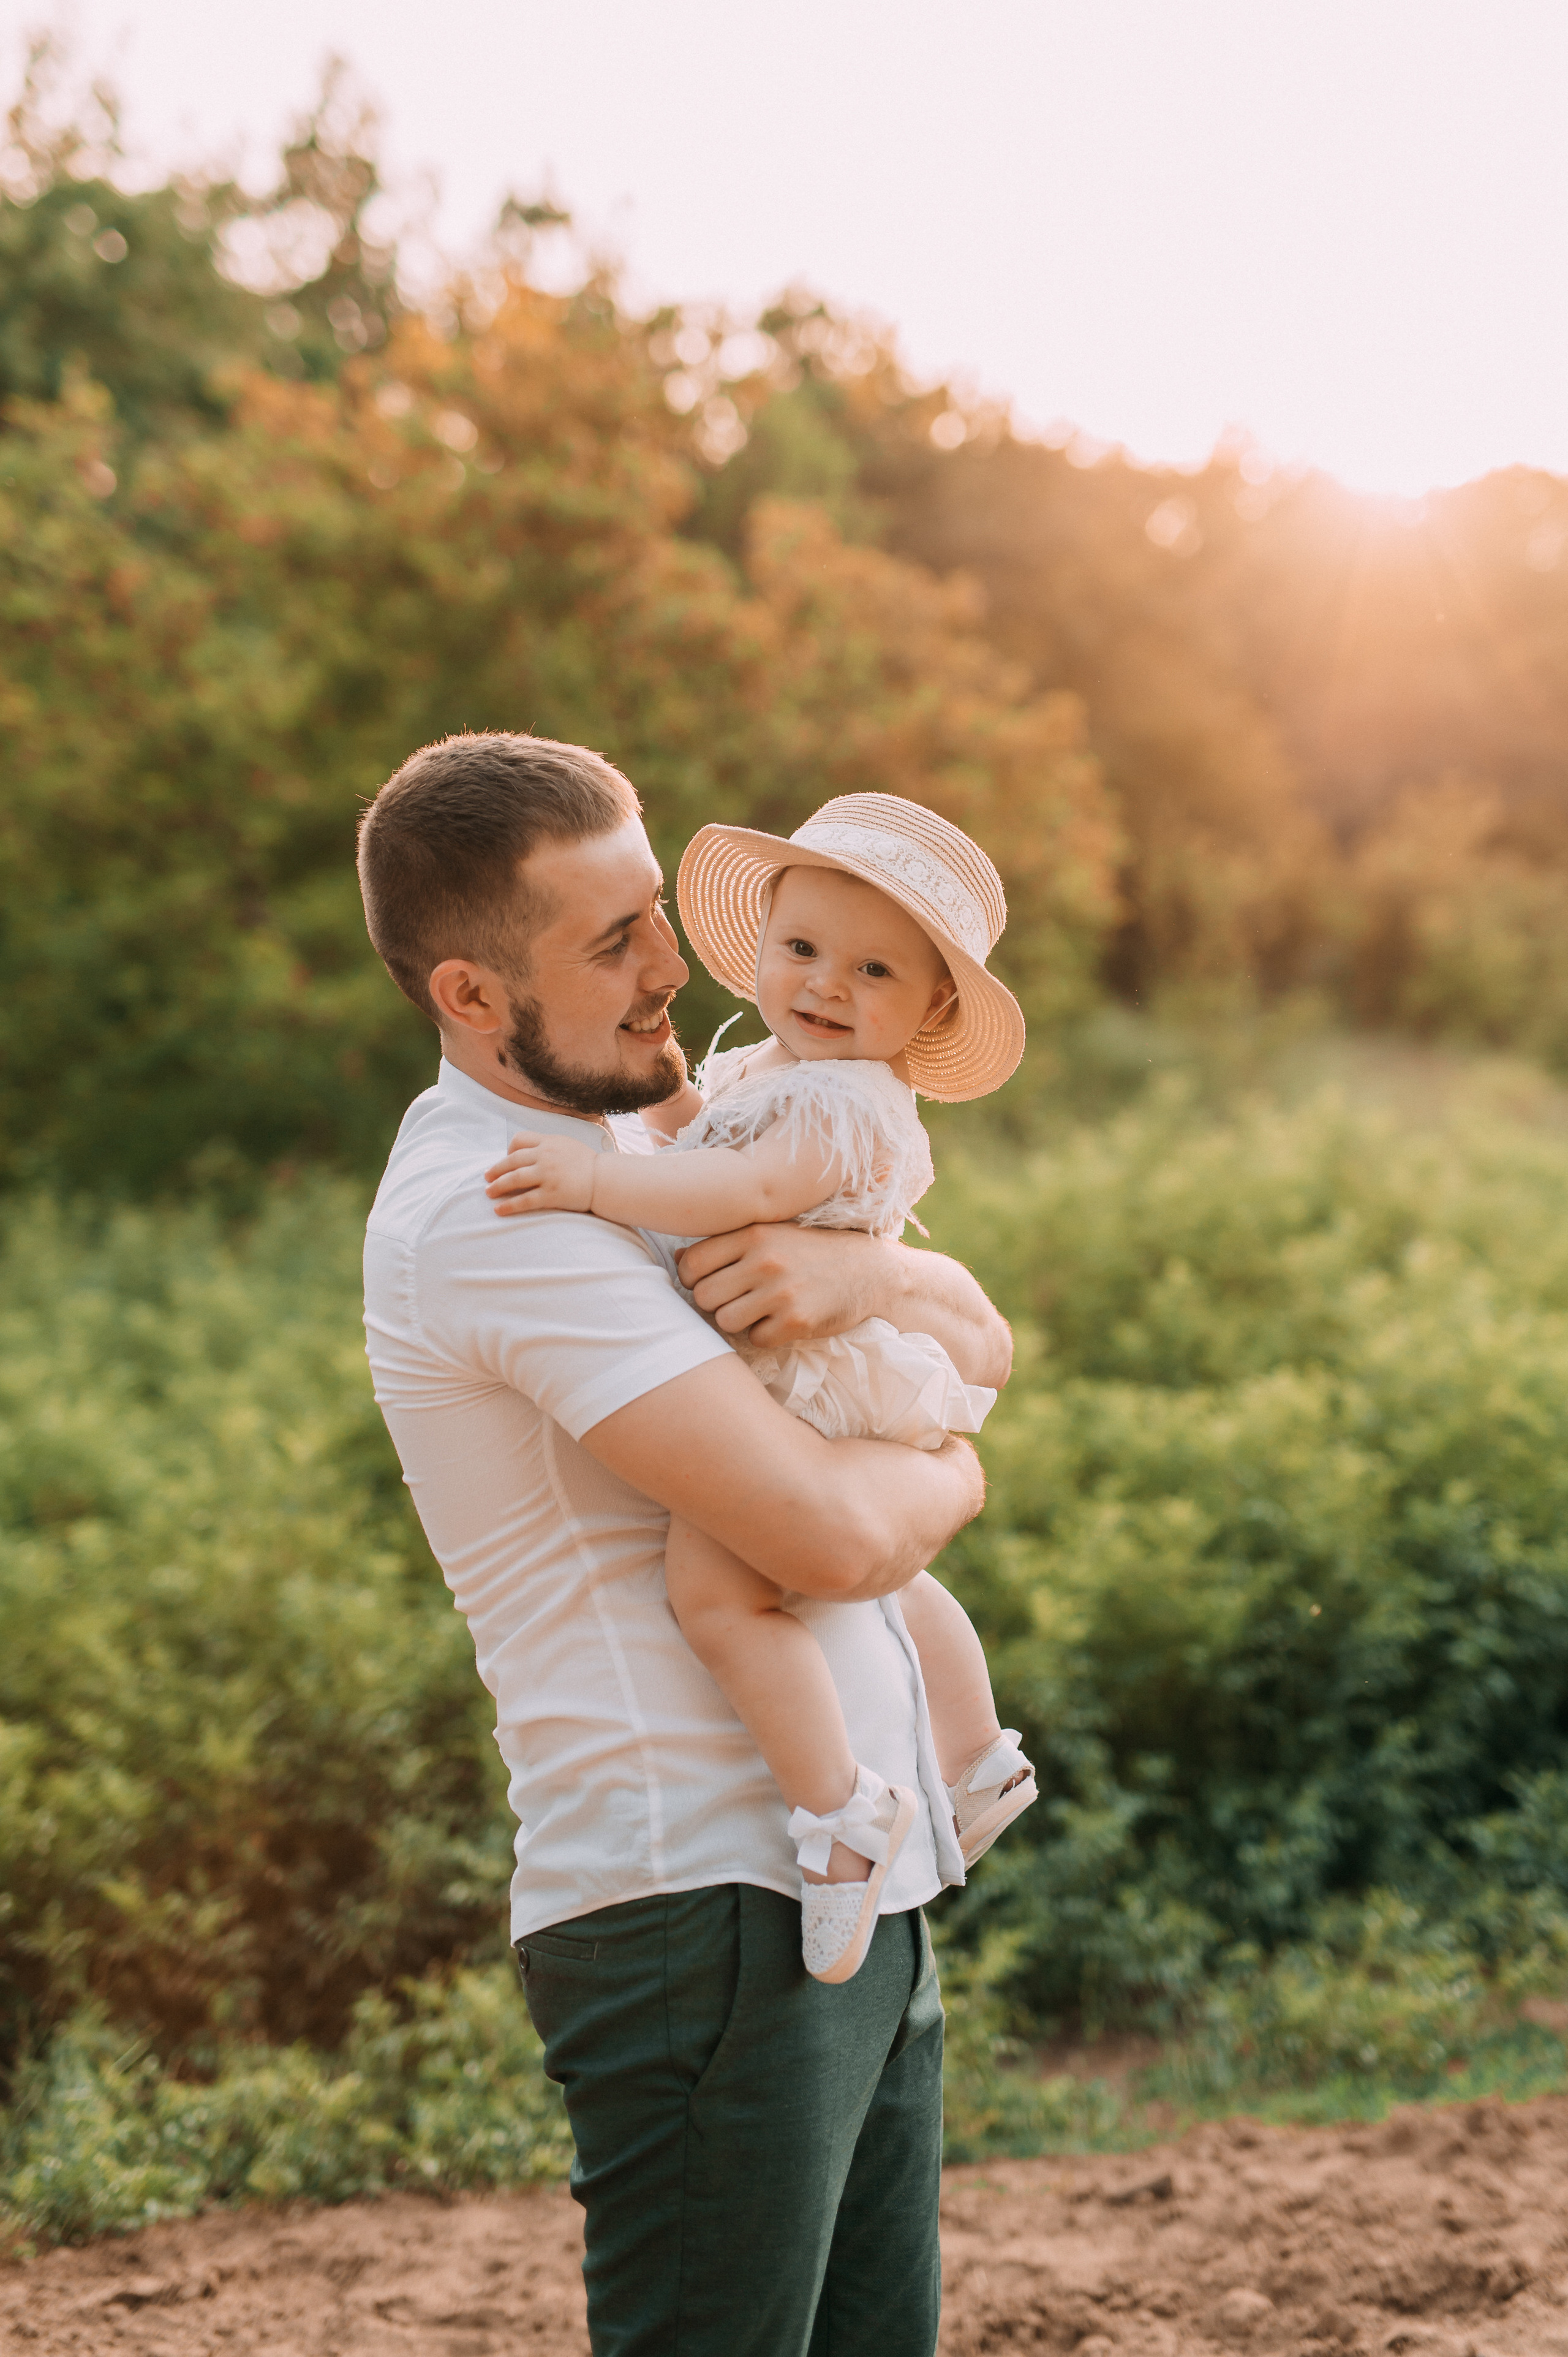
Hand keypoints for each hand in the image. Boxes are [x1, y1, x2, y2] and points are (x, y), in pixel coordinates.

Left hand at [484, 1132, 596, 1215]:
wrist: (605, 1180)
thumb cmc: (588, 1164)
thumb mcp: (567, 1145)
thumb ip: (548, 1145)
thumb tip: (529, 1152)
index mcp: (549, 1142)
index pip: (519, 1140)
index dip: (508, 1151)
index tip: (505, 1160)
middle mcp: (546, 1156)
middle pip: (512, 1161)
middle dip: (496, 1170)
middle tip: (486, 1178)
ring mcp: (548, 1175)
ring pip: (514, 1179)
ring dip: (497, 1186)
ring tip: (488, 1193)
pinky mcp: (552, 1194)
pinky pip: (524, 1200)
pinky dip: (509, 1205)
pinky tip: (498, 1210)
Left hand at [677, 1223, 887, 1345]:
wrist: (870, 1270)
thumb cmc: (812, 1251)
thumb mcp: (772, 1233)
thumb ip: (727, 1243)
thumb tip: (678, 1260)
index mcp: (753, 1233)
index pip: (693, 1263)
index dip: (692, 1278)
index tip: (708, 1282)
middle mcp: (765, 1260)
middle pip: (704, 1297)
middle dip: (715, 1303)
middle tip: (736, 1299)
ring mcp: (781, 1292)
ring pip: (725, 1321)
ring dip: (738, 1321)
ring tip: (758, 1310)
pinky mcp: (797, 1321)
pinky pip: (756, 1339)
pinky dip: (765, 1335)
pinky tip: (781, 1320)